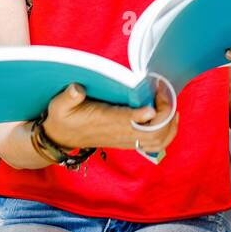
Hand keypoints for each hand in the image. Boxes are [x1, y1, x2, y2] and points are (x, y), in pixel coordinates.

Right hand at [43, 79, 178, 154]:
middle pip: (153, 133)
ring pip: (157, 141)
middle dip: (165, 114)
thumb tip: (77, 88)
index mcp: (106, 122)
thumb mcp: (59, 105)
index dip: (145, 114)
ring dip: (169, 124)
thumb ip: (68, 97)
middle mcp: (120, 133)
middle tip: (164, 94)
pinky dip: (167, 132)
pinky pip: (154, 143)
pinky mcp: (129, 140)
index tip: (152, 101)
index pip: (130, 122)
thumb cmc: (62, 118)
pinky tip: (169, 116)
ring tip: (171, 104)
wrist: (60, 139)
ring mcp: (126, 139)